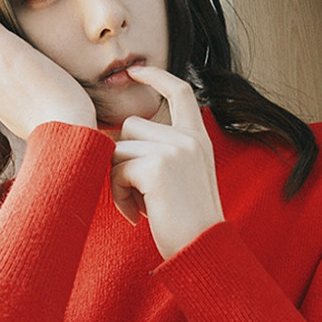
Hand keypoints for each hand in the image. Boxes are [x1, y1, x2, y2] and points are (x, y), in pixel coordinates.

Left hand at [110, 66, 224, 258]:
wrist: (204, 251)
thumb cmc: (190, 225)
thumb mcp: (183, 180)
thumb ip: (163, 155)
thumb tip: (117, 141)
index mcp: (199, 139)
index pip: (180, 92)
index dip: (156, 77)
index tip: (136, 71)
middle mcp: (188, 138)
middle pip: (131, 126)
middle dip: (123, 158)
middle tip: (135, 194)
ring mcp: (173, 150)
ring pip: (119, 149)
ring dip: (118, 180)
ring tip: (136, 207)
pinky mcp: (156, 168)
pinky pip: (117, 171)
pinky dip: (118, 195)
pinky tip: (135, 216)